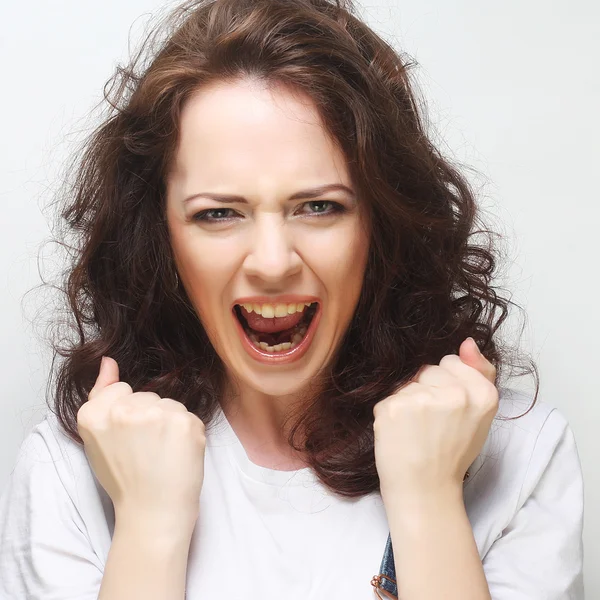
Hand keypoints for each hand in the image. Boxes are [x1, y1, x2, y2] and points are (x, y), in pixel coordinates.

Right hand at [77, 356, 206, 535]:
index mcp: (94, 414)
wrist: (153, 512)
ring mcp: (158, 414)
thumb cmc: (125, 478)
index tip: (127, 438)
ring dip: (169, 423)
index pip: (119, 390)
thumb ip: (101, 394)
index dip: (127, 414)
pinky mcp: (187, 422)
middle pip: (146, 395)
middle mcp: (124, 411)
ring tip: (161, 453)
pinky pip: (188, 415)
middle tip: (144, 450)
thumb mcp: (98, 438)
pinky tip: (177, 453)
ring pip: (169, 403)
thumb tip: (108, 360)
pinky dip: (187, 432)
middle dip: (148, 417)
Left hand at [373, 337, 497, 501]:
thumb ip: (479, 372)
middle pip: (428, 369)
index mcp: (483, 394)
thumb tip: (468, 341)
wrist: (425, 489)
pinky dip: (391, 412)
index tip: (450, 412)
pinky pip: (389, 395)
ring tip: (417, 429)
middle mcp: (455, 394)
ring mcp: (422, 399)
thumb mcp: (479, 414)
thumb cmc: (451, 452)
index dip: (447, 385)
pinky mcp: (393, 407)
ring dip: (408, 400)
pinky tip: (401, 433)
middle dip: (426, 390)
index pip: (451, 362)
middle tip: (433, 424)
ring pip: (407, 382)